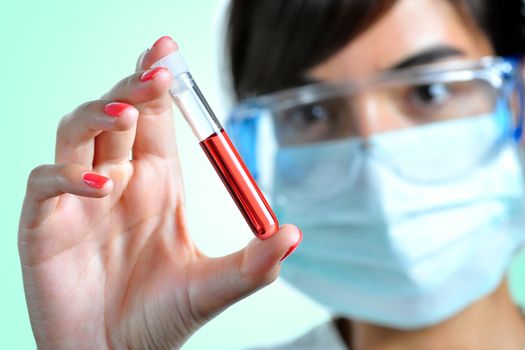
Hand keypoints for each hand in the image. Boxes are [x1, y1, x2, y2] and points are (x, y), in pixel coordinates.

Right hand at [18, 36, 301, 349]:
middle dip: (135, 86)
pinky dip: (67, 175)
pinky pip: (46, 182)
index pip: (155, 117)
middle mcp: (118, 180)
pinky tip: (100, 186)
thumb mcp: (212, 286)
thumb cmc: (160, 318)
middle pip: (118, 111)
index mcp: (157, 182)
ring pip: (77, 131)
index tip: (172, 53)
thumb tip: (292, 233)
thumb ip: (252, 263)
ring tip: (127, 115)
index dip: (160, 83)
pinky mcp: (45, 223)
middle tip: (159, 72)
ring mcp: (79, 198)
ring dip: (99, 115)